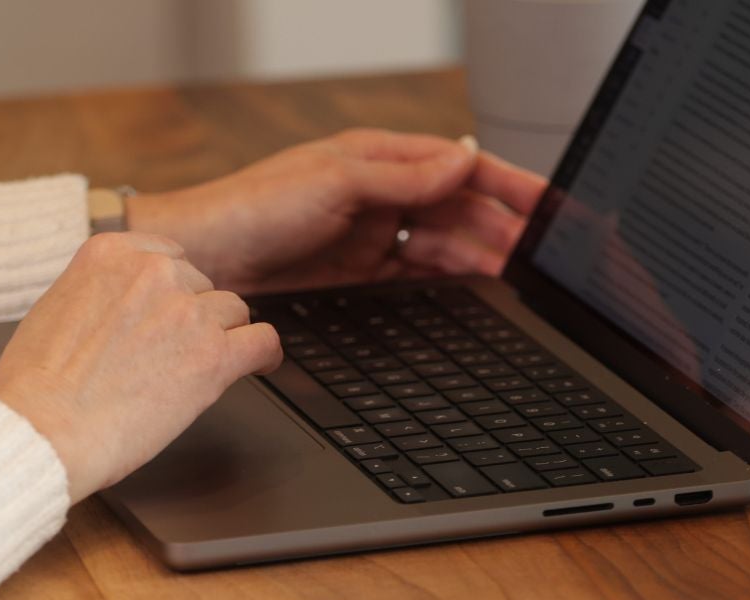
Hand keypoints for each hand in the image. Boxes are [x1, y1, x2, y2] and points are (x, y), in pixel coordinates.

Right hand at [0, 232, 279, 502]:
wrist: (41, 430)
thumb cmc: (35, 388)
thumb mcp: (55, 309)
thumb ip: (99, 294)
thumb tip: (123, 308)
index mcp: (110, 253)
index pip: (168, 256)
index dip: (172, 292)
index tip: (170, 313)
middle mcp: (153, 272)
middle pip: (201, 286)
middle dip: (192, 318)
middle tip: (172, 355)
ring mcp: (187, 312)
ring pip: (232, 312)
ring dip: (222, 337)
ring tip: (203, 368)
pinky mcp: (213, 356)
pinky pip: (264, 342)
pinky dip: (264, 355)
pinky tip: (259, 366)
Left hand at [125, 128, 548, 293]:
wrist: (199, 264)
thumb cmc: (250, 208)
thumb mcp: (334, 180)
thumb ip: (404, 176)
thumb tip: (465, 160)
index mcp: (381, 158)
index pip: (463, 167)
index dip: (509, 185)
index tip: (550, 206)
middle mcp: (383, 195)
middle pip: (463, 209)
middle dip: (507, 228)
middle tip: (546, 255)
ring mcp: (374, 236)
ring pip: (448, 246)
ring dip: (485, 259)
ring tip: (521, 278)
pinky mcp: (362, 275)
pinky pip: (421, 277)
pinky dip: (452, 283)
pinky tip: (479, 292)